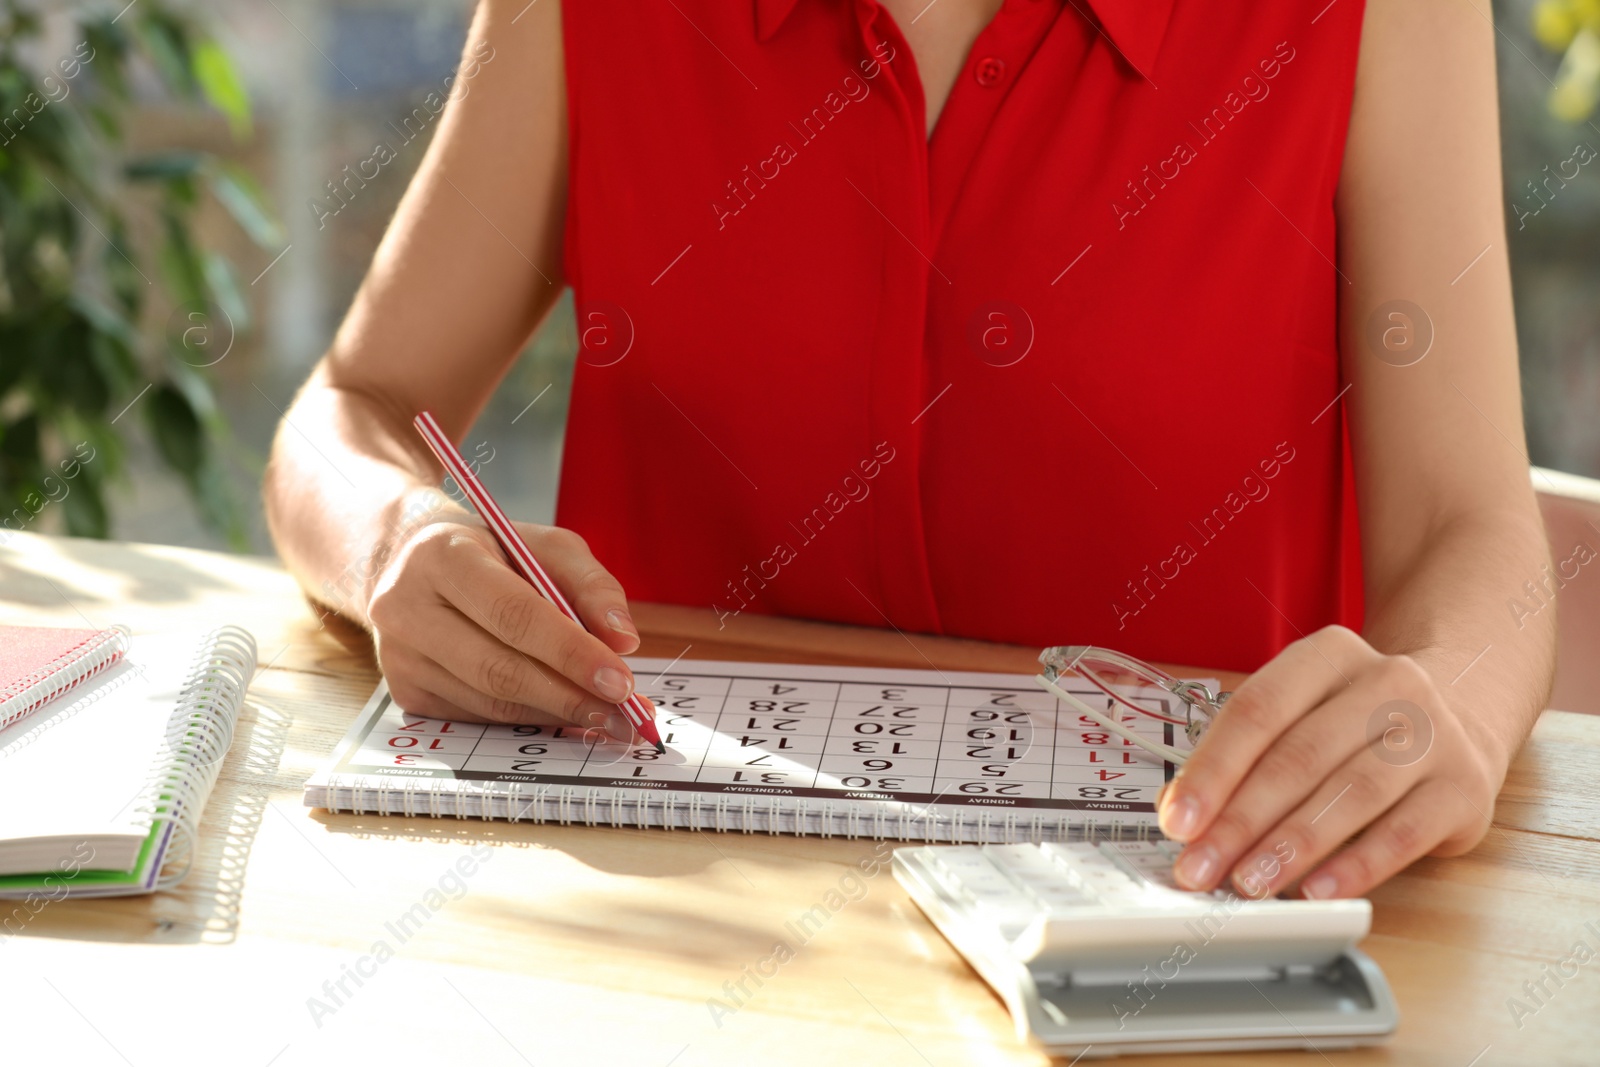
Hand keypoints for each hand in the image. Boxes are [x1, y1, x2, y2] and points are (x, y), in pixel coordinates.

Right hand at [365, 514, 649, 742]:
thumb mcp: (546, 547)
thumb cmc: (493, 554)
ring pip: (489, 700)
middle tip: (623, 713)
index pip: (513, 614)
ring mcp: (399, 655)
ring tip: (605, 716)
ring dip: (554, 713)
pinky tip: (561, 712)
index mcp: (443, 556)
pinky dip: (527, 717)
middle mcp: (407, 606)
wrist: (412, 564)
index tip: (619, 681)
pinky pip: (477, 715)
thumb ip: (591, 586)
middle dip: (569, 695)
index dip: (570, 652)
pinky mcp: (405, 689)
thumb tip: (623, 640)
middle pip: (497, 667)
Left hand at [1156, 625, 1505, 899]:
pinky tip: (1316, 891)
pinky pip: (1405, 834)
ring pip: (1350, 794)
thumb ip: (1246, 754)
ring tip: (1249, 883)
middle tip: (1200, 867)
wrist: (1461, 714)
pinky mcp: (1466, 789)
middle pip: (1298, 757)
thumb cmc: (1357, 723)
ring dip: (1291, 846)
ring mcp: (1434, 734)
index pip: (1257, 711)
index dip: (1213, 769)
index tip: (1178, 820)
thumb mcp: (1302, 713)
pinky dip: (1355, 867)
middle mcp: (1387, 684)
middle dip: (1240, 820)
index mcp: (1329, 655)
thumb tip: (1184, 813)